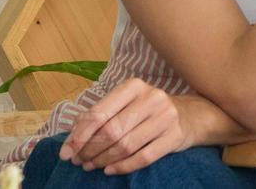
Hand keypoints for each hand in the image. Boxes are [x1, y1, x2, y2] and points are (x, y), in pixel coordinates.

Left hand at [57, 78, 196, 174]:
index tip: (66, 153)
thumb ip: (97, 116)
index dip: (79, 136)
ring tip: (92, 166)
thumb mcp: (123, 105)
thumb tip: (70, 139)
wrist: (189, 115)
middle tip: (79, 162)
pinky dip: (123, 167)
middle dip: (90, 150)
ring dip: (103, 160)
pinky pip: (144, 157)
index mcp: (134, 86)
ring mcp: (167, 116)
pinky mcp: (176, 136)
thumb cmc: (146, 111)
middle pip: (111, 131)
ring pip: (126, 145)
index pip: (100, 113)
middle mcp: (152, 97)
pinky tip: (110, 169)